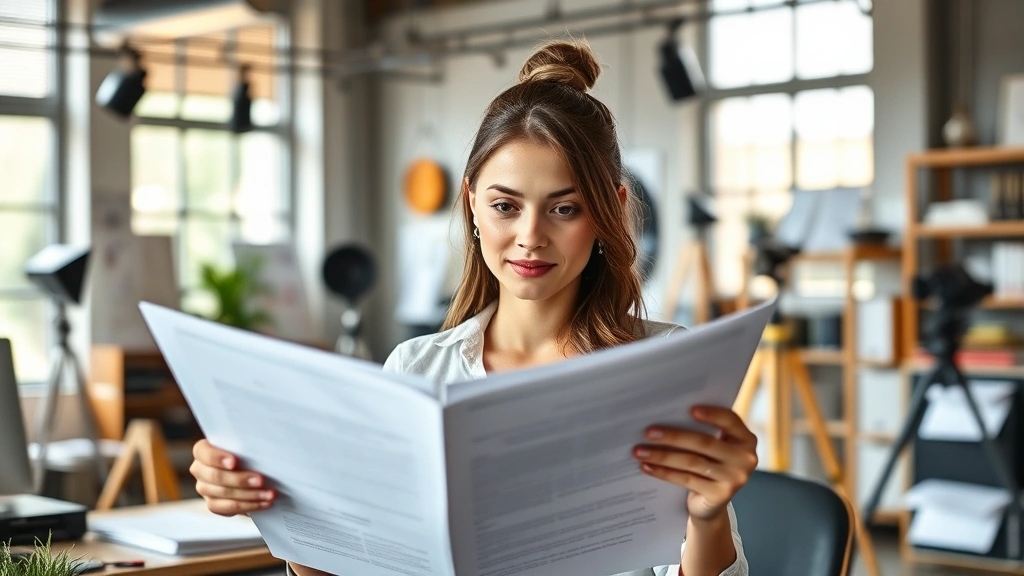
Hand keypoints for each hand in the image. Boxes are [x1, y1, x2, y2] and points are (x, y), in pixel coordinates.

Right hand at [190, 439, 275, 515]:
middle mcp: (200, 470)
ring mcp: (204, 488)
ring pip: (223, 494)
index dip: (217, 458)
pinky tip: (264, 503)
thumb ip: (247, 447)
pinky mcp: (214, 504)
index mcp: (203, 450)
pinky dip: (249, 505)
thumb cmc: (249, 453)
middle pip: (215, 476)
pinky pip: (228, 508)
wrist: (252, 472)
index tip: (234, 462)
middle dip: (240, 479)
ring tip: (269, 494)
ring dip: (250, 494)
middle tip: (261, 480)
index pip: (203, 452)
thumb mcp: (247, 447)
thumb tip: (263, 452)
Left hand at [632, 406, 757, 521]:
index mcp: (745, 439)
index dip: (711, 414)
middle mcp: (745, 458)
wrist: (710, 505)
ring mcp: (735, 479)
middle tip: (648, 432)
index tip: (689, 409)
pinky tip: (647, 466)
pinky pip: (686, 479)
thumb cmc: (708, 465)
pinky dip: (663, 472)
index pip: (730, 420)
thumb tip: (665, 414)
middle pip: (704, 443)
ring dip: (662, 455)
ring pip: (692, 462)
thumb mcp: (713, 448)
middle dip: (673, 436)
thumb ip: (703, 431)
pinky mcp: (720, 495)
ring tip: (639, 451)